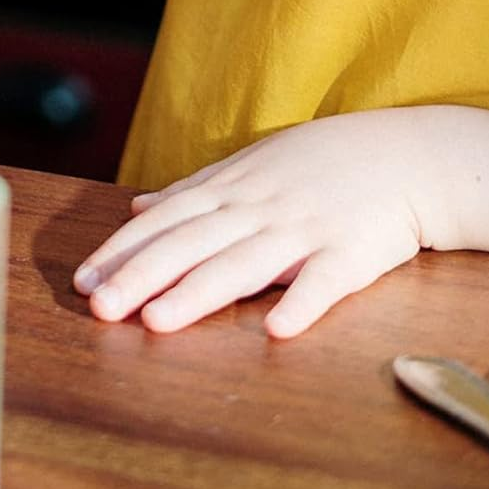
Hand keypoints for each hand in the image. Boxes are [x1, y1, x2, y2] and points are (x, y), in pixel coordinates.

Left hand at [72, 110, 435, 337]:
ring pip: (242, 264)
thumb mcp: (249, 166)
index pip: (164, 222)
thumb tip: (138, 207)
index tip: (84, 279)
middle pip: (190, 244)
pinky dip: (301, 304)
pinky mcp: (353, 253)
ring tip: (157, 321)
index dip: (123, 250)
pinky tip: (275, 332)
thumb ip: (193, 190)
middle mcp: (258, 207)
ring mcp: (304, 229)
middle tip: (98, 308)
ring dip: (198, 293)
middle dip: (140, 276)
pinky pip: (324, 282)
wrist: (404, 155)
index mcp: (231, 188)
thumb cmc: (318, 164)